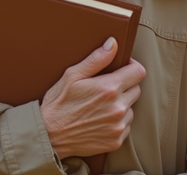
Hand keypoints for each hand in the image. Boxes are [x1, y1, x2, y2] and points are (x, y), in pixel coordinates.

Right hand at [40, 38, 145, 159]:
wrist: (48, 136)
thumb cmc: (58, 104)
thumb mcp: (72, 76)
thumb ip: (96, 59)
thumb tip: (113, 44)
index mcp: (109, 89)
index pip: (138, 72)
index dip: (131, 66)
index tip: (121, 68)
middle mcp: (117, 108)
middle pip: (136, 90)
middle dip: (125, 86)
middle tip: (105, 88)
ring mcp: (118, 126)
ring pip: (131, 109)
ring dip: (121, 105)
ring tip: (100, 106)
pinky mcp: (116, 141)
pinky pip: (125, 126)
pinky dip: (116, 122)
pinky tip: (99, 120)